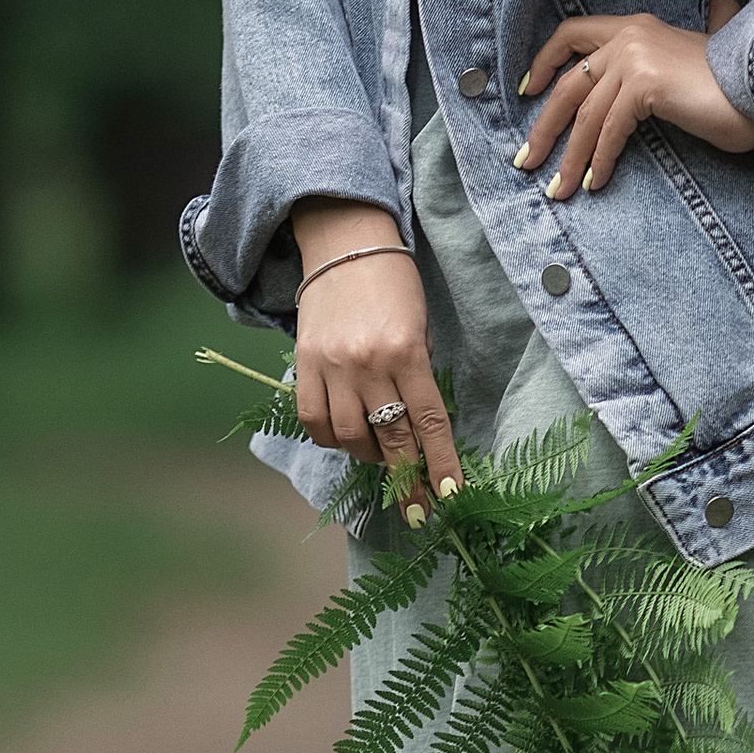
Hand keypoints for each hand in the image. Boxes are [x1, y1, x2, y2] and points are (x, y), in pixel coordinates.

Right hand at [290, 203, 463, 520]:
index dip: (440, 462)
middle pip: (390, 438)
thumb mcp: (420, 325)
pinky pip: (314, 420)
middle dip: (406, 480)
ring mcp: (332, 366)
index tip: (448, 494)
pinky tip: (344, 437)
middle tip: (417, 508)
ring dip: (369, 455)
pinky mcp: (304, 364)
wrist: (344, 243)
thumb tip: (418, 429)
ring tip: (381, 453)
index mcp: (406, 351)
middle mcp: (368, 363)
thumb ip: (418, 375)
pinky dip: (330, 438)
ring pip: (349, 436)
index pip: (429, 420)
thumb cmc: (394, 282)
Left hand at [515, 0, 753, 198]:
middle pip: (570, 84)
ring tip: (558, 189)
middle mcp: (630, 36)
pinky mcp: (646, 86)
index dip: (545, 61)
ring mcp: (636, 58)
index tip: (529, 92)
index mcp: (637, 26)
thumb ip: (695, 32)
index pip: (572, 33)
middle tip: (526, 161)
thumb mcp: (703, 53)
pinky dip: (600, 160)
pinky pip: (610, 130)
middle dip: (544, 127)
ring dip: (569, 157)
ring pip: (586, 115)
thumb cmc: (737, 82)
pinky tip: (595, 183)